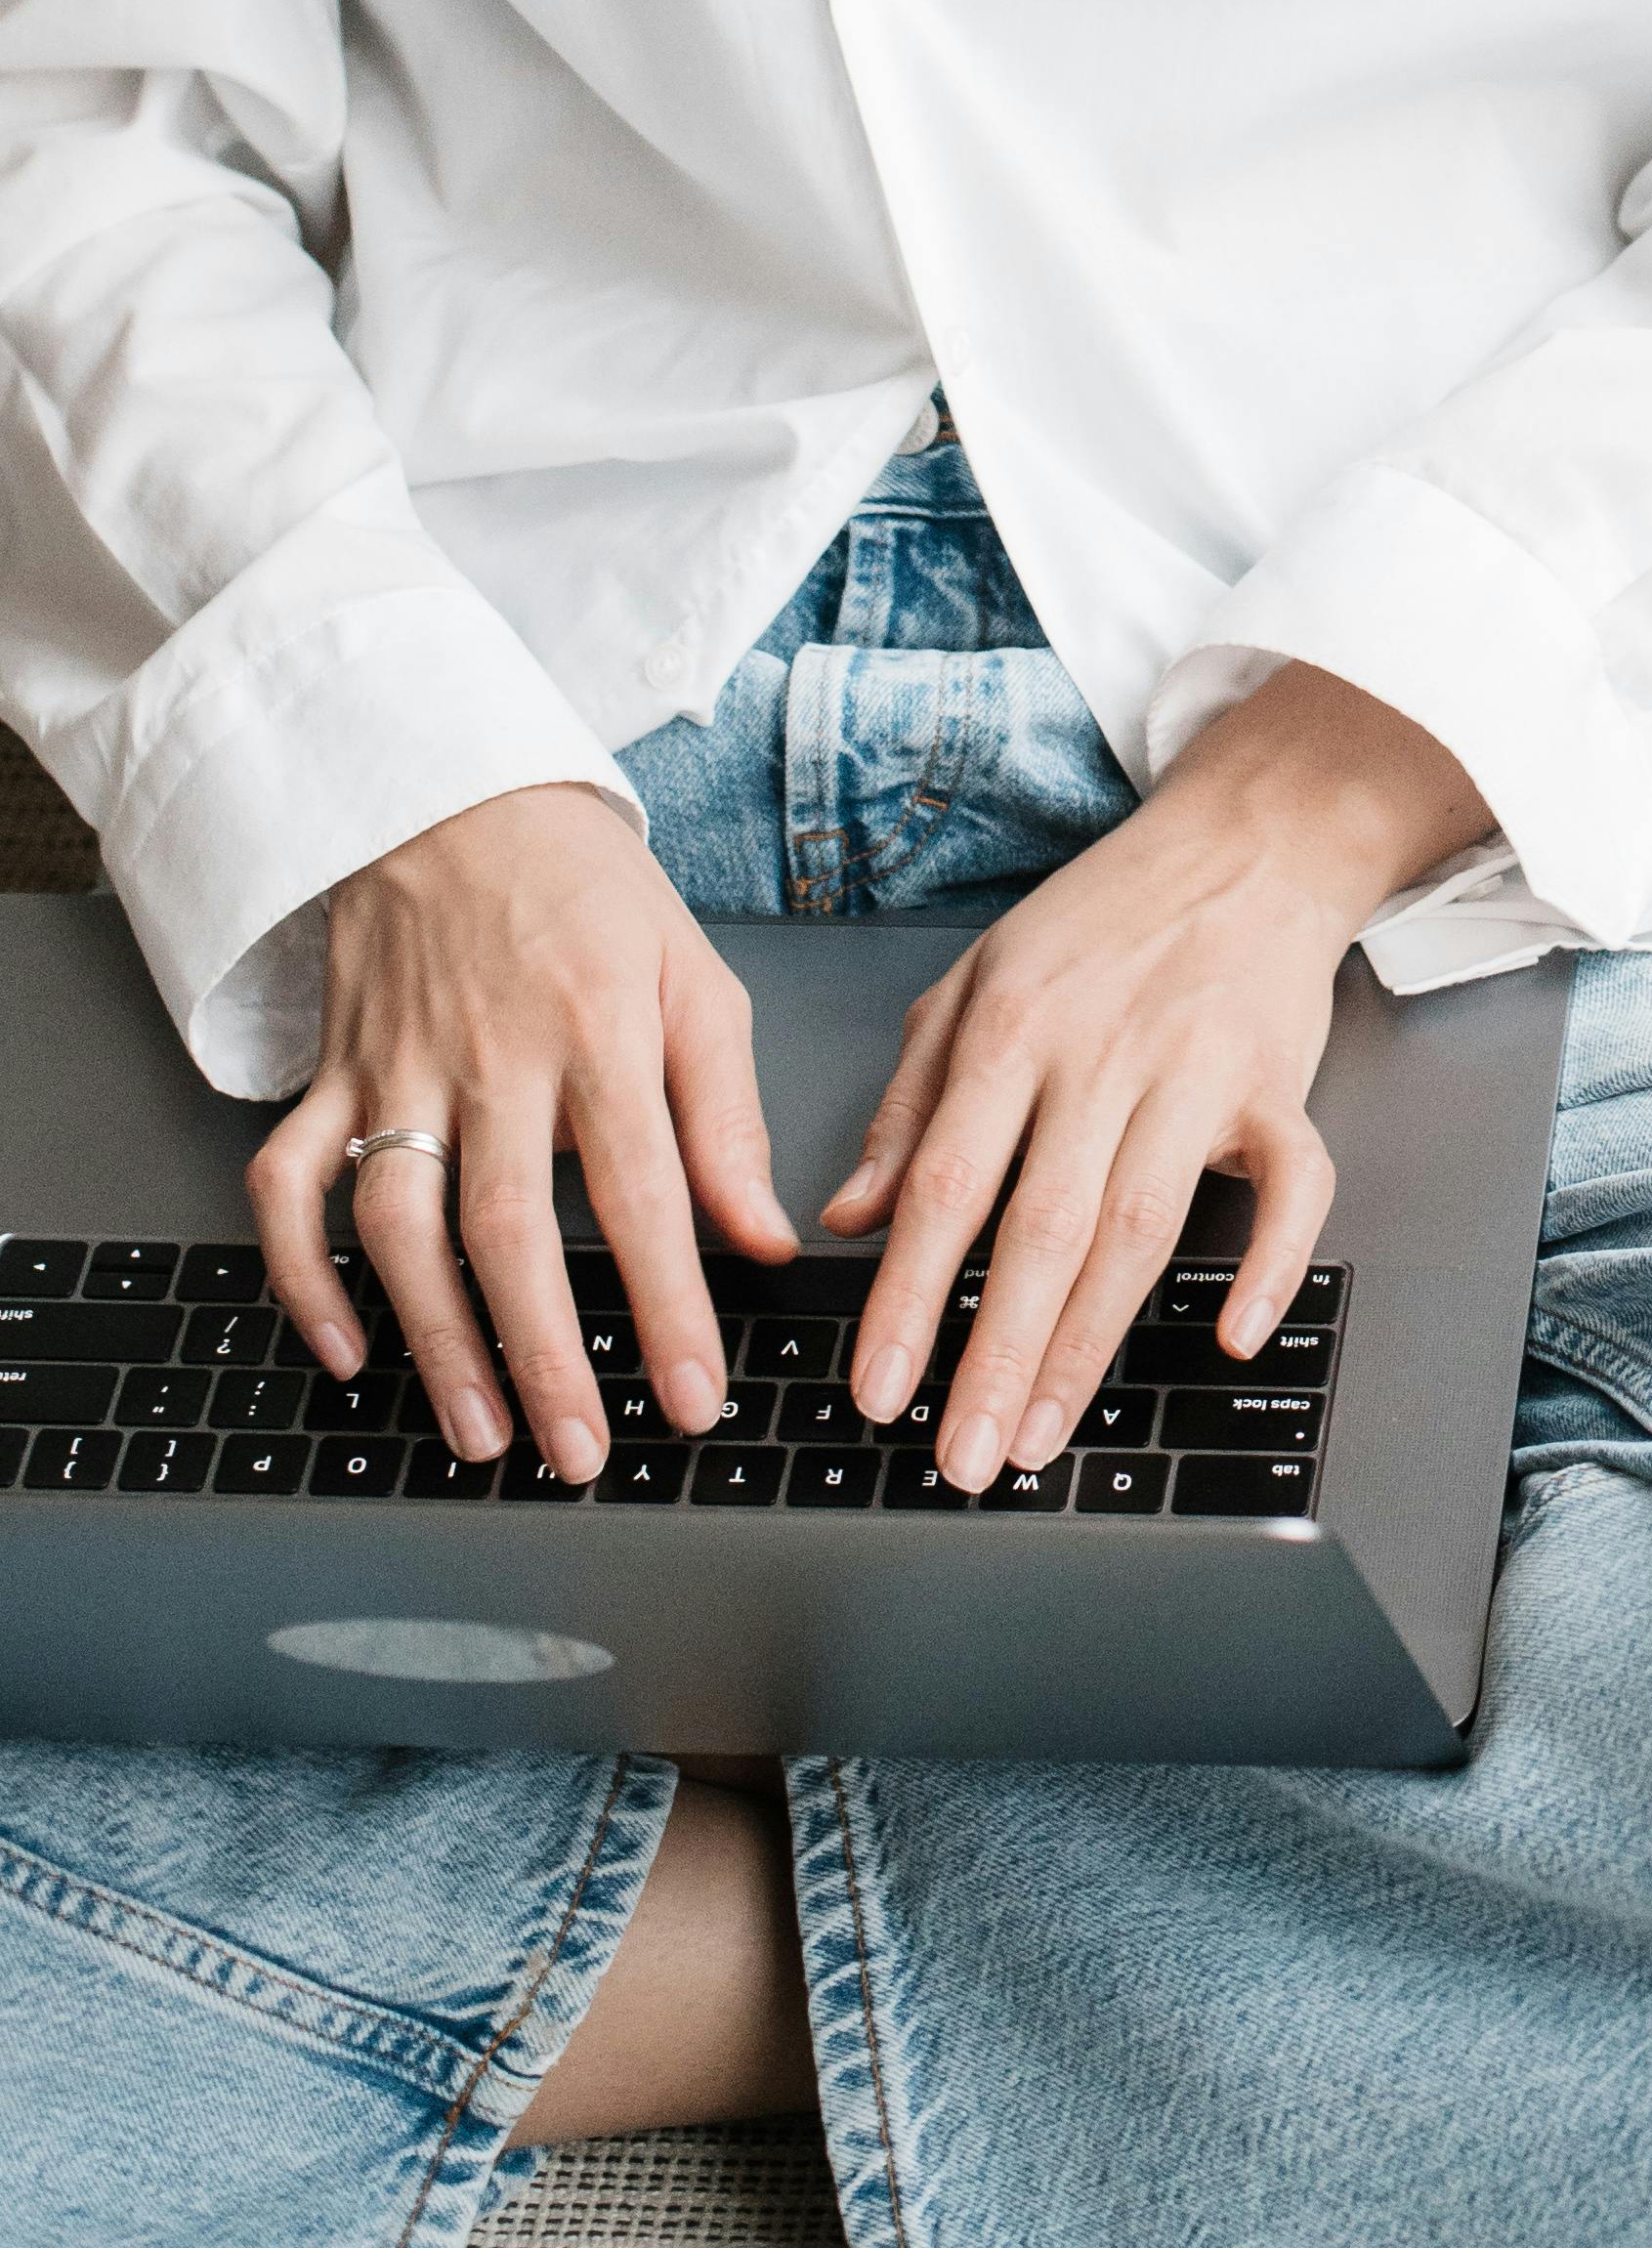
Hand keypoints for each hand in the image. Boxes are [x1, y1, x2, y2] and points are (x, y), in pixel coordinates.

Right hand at [255, 785, 796, 1481]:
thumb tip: (766, 1237)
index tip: (695, 1398)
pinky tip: (347, 1350)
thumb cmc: (589, 892)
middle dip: (547, 1355)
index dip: (669, 1303)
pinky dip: (303, 1276)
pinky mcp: (328, 1073)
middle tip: (580, 1453)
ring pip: (397, 1224)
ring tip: (480, 1430)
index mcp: (601, 1025)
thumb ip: (728, 1114)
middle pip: (510, 1227)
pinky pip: (289, 1186)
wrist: (453, 793)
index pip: (642, 1189)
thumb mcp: (694, 974)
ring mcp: (396, 1066)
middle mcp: (491, 1054)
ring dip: (435, 1340)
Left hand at [825, 666, 1486, 1491]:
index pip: (946, 1183)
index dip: (908, 1296)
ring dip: (1089, 1344)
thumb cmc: (1107, 915)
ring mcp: (1199, 1071)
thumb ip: (910, 1100)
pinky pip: (1290, 1186)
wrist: (1250, 836)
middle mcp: (1103, 1052)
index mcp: (1014, 1026)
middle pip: (1039, 1227)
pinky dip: (1269, 1260)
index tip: (877, 1388)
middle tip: (959, 1455)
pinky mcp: (1281, 1085)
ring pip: (1140, 1228)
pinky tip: (1228, 1331)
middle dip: (993, 1356)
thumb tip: (850, 1215)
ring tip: (1041, 1433)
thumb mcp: (976, 977)